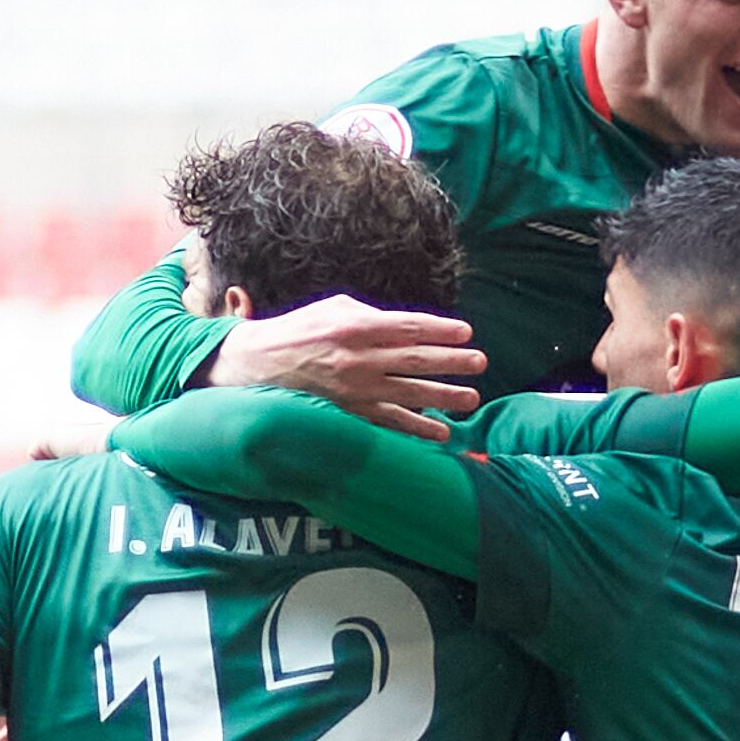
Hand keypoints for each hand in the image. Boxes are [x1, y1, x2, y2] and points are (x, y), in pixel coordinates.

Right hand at [209, 293, 482, 436]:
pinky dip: (417, 428)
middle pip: (417, 360)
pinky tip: (440, 431)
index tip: (467, 333)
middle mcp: (359, 358)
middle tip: (480, 362)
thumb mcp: (334, 309)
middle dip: (453, 362)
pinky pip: (390, 422)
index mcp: (356, 325)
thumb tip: (408, 327)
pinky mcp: (349, 413)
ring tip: (472, 397)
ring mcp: (355, 389)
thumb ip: (372, 316)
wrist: (259, 364)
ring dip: (445, 396)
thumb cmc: (300, 331)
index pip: (410, 327)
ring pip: (410, 393)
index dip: (442, 331)